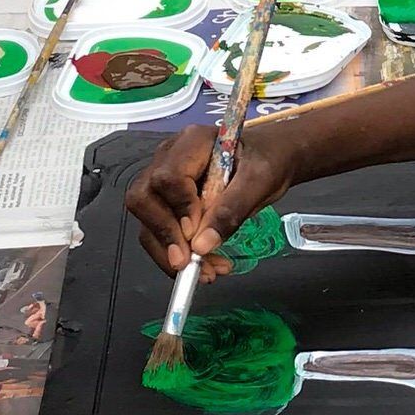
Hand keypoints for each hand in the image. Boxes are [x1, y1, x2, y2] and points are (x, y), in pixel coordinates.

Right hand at [126, 123, 301, 279]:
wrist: (270, 160)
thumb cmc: (266, 161)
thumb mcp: (259, 182)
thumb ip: (231, 210)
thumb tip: (201, 246)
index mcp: (193, 142)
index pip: (168, 176)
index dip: (179, 208)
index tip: (197, 234)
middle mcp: (169, 158)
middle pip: (144, 198)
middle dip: (164, 235)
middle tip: (189, 263)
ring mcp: (164, 180)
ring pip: (147, 221)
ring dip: (171, 253)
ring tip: (207, 272)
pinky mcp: (167, 202)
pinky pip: (158, 232)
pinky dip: (176, 255)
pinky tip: (204, 267)